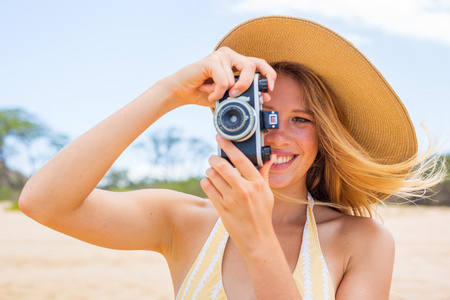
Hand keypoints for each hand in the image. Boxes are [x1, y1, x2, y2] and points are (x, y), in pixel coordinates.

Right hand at [165, 47, 275, 107]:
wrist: (181, 92)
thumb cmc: (204, 93)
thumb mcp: (228, 97)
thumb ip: (245, 95)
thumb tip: (265, 97)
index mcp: (236, 62)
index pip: (259, 63)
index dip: (269, 74)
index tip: (270, 89)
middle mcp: (230, 55)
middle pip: (251, 66)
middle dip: (246, 85)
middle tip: (235, 95)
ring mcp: (220, 56)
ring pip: (235, 78)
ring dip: (224, 93)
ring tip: (213, 95)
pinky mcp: (211, 60)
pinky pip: (223, 81)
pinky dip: (217, 92)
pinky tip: (208, 93)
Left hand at [200, 135, 275, 254]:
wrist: (256, 238)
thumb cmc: (262, 214)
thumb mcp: (267, 193)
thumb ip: (264, 175)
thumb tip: (267, 159)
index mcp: (257, 183)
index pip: (241, 159)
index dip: (228, 146)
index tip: (220, 137)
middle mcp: (244, 189)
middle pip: (222, 165)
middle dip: (214, 158)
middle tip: (213, 158)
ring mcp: (231, 199)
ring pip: (212, 176)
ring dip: (210, 171)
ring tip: (212, 172)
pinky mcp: (221, 208)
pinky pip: (208, 188)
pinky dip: (206, 182)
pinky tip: (209, 182)